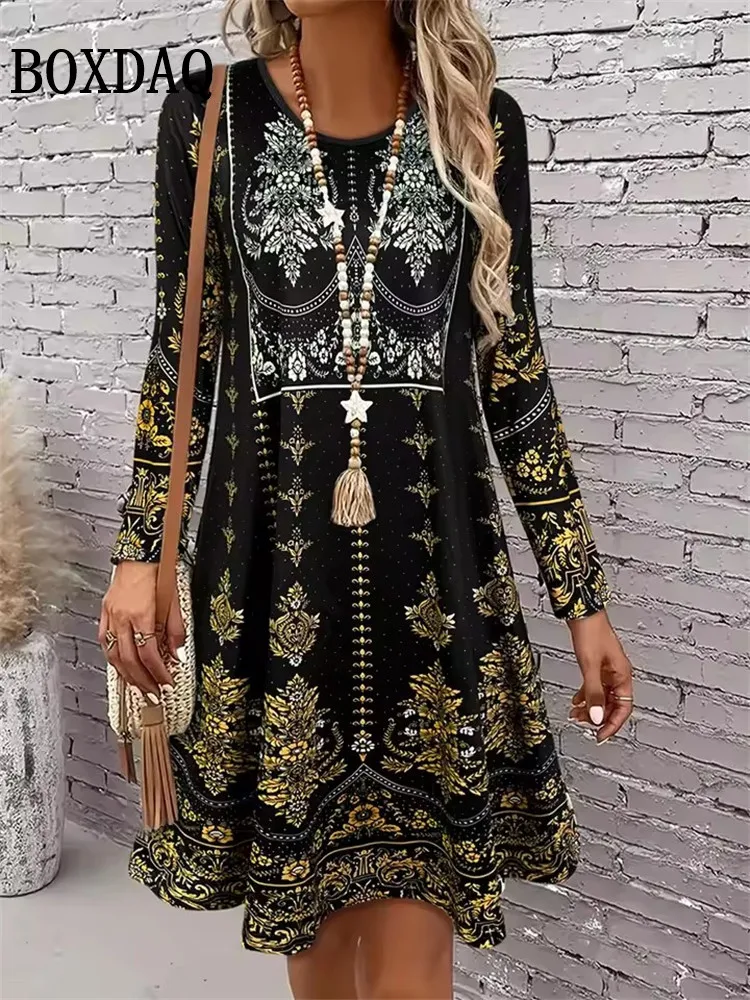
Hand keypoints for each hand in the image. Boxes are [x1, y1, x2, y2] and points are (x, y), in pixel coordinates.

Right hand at [98, 561, 184, 696]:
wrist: (140, 553)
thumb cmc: (158, 572)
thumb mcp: (174, 601)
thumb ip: (175, 630)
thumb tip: (177, 654)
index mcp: (141, 614)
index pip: (148, 653)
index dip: (158, 672)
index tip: (166, 682)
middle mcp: (122, 617)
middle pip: (129, 659)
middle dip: (142, 680)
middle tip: (153, 694)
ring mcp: (111, 615)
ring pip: (113, 654)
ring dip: (126, 674)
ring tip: (138, 687)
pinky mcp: (105, 612)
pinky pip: (105, 642)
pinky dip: (113, 659)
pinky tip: (121, 667)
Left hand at [567, 609, 633, 743]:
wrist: (582, 613)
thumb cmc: (591, 632)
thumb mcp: (590, 667)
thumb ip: (594, 693)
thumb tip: (597, 716)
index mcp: (623, 675)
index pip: (623, 709)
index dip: (613, 724)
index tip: (600, 735)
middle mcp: (618, 674)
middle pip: (613, 705)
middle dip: (598, 716)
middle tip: (583, 724)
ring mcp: (608, 670)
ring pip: (603, 697)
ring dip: (591, 707)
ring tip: (576, 714)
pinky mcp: (598, 666)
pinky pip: (595, 688)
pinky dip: (587, 696)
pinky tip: (577, 700)